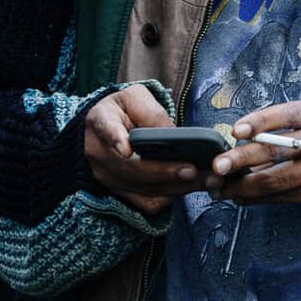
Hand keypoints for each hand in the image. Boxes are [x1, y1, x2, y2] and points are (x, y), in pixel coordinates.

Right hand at [82, 85, 197, 217]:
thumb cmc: (124, 110)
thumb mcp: (136, 98)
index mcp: (101, 121)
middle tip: (192, 170)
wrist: (106, 127)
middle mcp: (99, 153)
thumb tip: (176, 137)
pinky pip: (146, 202)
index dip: (116, 139)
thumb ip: (153, 114)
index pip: (107, 129)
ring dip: (174, 186)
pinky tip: (189, 187)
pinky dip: (169, 196)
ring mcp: (106, 176)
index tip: (126, 149)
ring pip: (141, 188)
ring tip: (202, 180)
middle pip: (131, 169)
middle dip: (164, 172)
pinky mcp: (119, 192)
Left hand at [205, 101, 300, 203]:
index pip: (288, 115)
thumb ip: (285, 119)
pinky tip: (240, 197)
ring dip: (244, 187)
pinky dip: (259, 198)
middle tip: (218, 166)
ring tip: (220, 188)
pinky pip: (284, 198)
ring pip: (278, 182)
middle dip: (243, 161)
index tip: (236, 131)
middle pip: (279, 153)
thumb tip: (244, 136)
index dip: (261, 122)